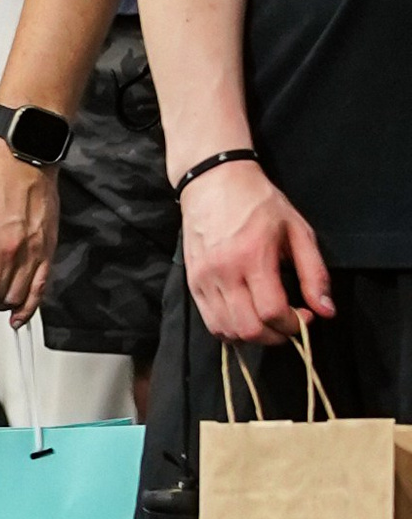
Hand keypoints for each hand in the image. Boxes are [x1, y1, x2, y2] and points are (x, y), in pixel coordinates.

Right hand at [180, 157, 333, 344]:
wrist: (213, 181)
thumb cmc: (259, 203)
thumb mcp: (298, 230)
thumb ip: (314, 273)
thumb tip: (326, 311)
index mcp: (252, 256)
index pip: (272, 311)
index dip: (293, 324)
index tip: (305, 316)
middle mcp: (223, 271)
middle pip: (248, 328)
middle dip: (275, 336)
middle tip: (288, 324)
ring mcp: (203, 279)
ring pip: (226, 330)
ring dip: (252, 336)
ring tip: (267, 323)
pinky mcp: (192, 283)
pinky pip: (210, 322)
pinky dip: (230, 330)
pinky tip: (246, 318)